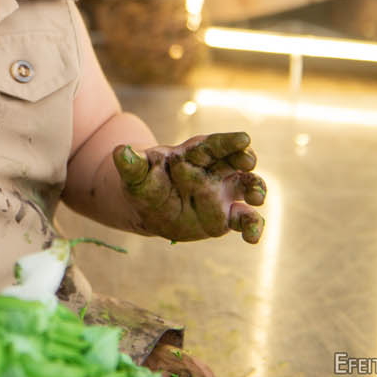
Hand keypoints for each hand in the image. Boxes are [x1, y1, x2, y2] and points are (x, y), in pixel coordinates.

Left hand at [113, 131, 265, 243]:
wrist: (149, 208)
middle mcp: (212, 170)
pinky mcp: (226, 216)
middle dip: (245, 158)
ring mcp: (222, 192)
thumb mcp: (135, 175)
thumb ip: (131, 164)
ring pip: (247, 186)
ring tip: (257, 197)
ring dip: (256, 189)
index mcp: (192, 155)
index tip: (244, 139)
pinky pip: (244, 219)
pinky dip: (253, 227)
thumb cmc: (144, 183)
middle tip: (249, 160)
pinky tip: (253, 238)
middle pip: (235, 160)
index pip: (212, 145)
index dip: (228, 142)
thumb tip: (119, 151)